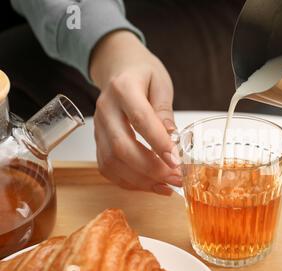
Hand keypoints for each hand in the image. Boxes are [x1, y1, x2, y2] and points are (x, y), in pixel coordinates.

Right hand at [90, 31, 180, 194]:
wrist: (118, 67)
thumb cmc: (143, 74)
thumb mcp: (161, 84)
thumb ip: (165, 112)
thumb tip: (173, 141)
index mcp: (123, 89)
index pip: (140, 120)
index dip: (158, 143)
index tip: (176, 161)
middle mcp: (106, 109)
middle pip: (121, 147)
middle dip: (150, 169)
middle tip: (176, 178)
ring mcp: (98, 127)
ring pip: (112, 162)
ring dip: (141, 180)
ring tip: (168, 185)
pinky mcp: (97, 141)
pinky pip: (108, 168)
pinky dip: (129, 181)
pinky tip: (151, 184)